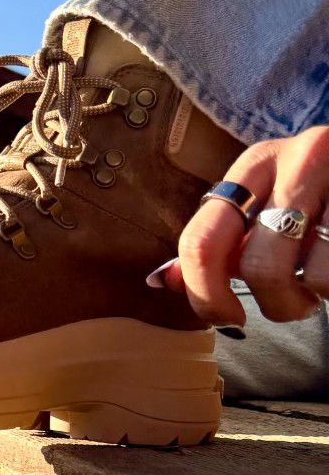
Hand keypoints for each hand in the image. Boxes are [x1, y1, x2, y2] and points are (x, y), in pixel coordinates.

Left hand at [155, 125, 328, 325]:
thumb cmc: (322, 197)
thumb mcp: (268, 204)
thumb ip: (220, 243)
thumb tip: (161, 281)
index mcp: (258, 163)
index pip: (203, 240)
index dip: (206, 294)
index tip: (226, 316)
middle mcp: (302, 157)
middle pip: (259, 266)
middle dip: (273, 304)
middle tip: (289, 306)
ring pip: (312, 276)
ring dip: (316, 296)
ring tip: (323, 282)